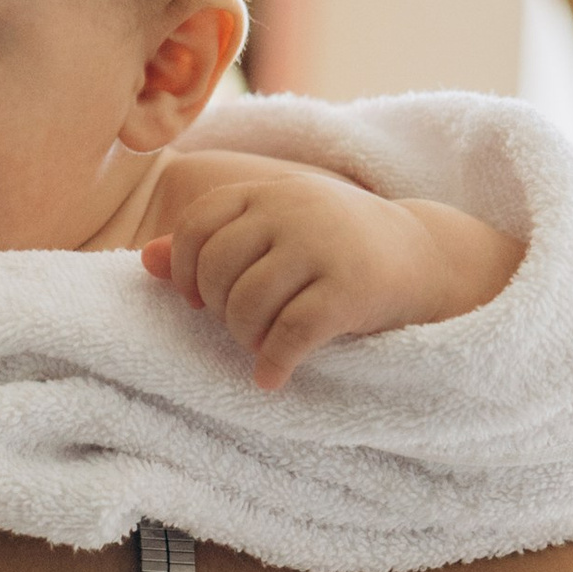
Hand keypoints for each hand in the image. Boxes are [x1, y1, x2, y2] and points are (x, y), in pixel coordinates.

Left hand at [143, 158, 522, 387]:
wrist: (426, 257)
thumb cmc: (335, 248)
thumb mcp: (276, 232)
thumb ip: (213, 241)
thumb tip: (146, 261)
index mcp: (269, 192)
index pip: (198, 226)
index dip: (188, 271)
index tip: (202, 300)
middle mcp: (292, 210)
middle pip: (218, 272)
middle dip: (220, 311)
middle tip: (243, 327)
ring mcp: (322, 246)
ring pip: (248, 306)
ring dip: (247, 340)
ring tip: (263, 347)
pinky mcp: (349, 289)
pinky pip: (289, 335)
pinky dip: (272, 365)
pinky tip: (272, 379)